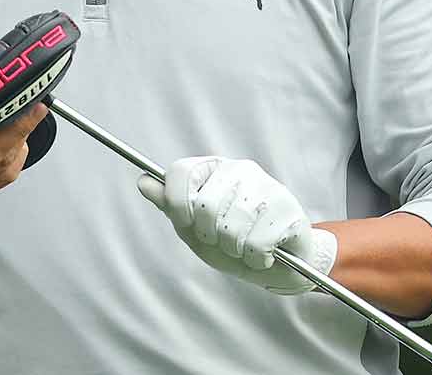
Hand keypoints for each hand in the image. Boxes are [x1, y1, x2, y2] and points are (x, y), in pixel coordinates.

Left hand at [138, 156, 337, 294]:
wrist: (280, 264)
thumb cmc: (232, 242)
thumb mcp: (193, 226)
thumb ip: (169, 205)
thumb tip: (143, 183)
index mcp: (212, 168)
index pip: (180, 172)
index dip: (177, 204)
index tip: (186, 222)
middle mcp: (240, 169)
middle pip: (204, 205)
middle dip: (209, 235)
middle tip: (223, 239)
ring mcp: (267, 186)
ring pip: (230, 228)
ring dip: (234, 250)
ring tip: (244, 246)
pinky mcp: (288, 209)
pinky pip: (257, 243)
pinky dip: (256, 258)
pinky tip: (265, 253)